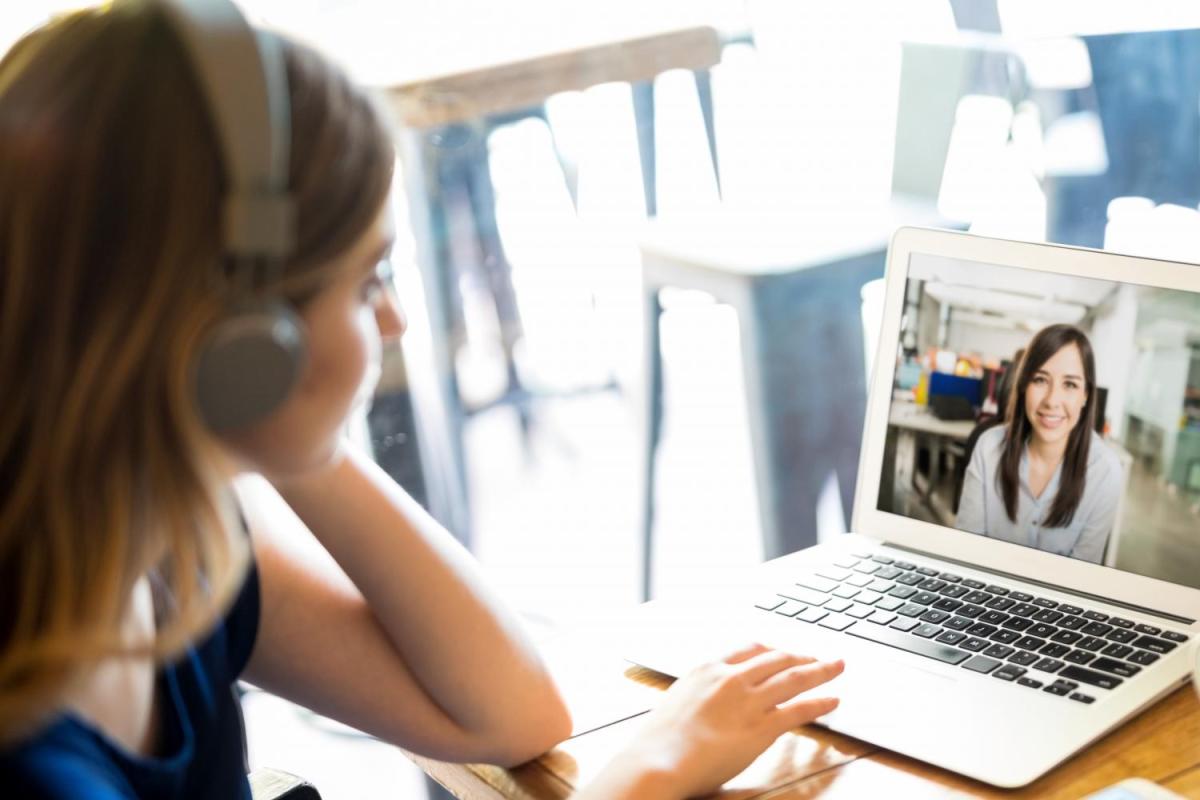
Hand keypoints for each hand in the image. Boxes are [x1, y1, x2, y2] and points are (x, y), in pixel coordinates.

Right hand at [579, 643, 842, 798]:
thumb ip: (701, 692)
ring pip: (793, 678)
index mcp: (708, 668)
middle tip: (818, 656)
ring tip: (837, 667)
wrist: (660, 759)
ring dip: (820, 671)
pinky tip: (833, 701)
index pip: (749, 649)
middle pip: (777, 658)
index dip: (773, 650)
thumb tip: (711, 699)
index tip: (784, 652)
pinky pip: (798, 710)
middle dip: (801, 656)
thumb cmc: (660, 739)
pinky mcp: (761, 728)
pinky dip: (820, 703)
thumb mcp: (678, 700)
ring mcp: (748, 701)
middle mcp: (731, 678)